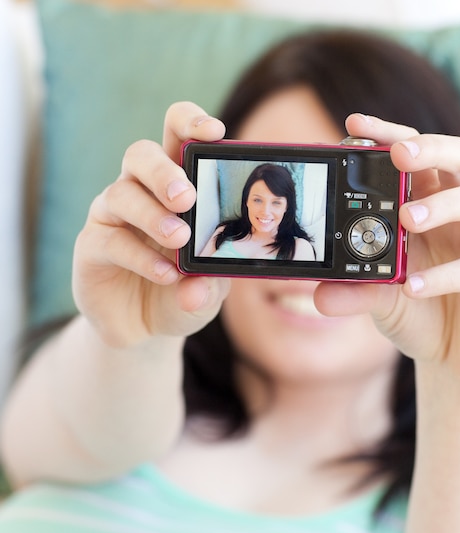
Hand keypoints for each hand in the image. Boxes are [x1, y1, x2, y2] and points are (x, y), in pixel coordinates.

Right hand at [73, 102, 230, 347]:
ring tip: (179, 239)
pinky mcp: (92, 246)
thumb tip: (198, 287)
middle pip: (140, 154)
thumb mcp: (210, 287)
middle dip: (164, 171)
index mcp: (175, 185)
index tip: (214, 132)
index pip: (176, 136)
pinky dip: (141, 257)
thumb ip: (211, 281)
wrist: (148, 327)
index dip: (190, 124)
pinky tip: (166, 274)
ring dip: (152, 215)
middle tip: (187, 197)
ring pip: (122, 194)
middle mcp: (140, 191)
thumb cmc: (184, 292)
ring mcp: (112, 216)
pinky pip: (111, 240)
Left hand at [314, 114, 459, 386]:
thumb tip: (318, 292)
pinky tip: (413, 287)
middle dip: (430, 148)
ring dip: (445, 204)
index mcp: (431, 207)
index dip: (391, 135)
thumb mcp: (379, 299)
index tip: (354, 125)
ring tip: (407, 219)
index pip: (416, 158)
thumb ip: (354, 290)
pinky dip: (446, 274)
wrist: (456, 359)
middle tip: (398, 154)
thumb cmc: (421, 314)